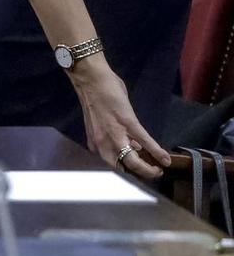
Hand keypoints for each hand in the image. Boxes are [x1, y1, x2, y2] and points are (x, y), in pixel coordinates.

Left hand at [68, 54, 170, 182]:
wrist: (91, 79)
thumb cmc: (96, 98)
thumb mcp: (100, 122)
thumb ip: (113, 135)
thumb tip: (133, 145)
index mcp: (96, 142)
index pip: (110, 165)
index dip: (125, 173)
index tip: (137, 175)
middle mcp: (102, 142)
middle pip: (121, 169)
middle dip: (138, 176)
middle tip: (152, 175)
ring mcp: (114, 132)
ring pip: (132, 161)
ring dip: (148, 169)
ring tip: (159, 170)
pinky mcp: (127, 122)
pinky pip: (144, 141)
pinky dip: (156, 152)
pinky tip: (165, 159)